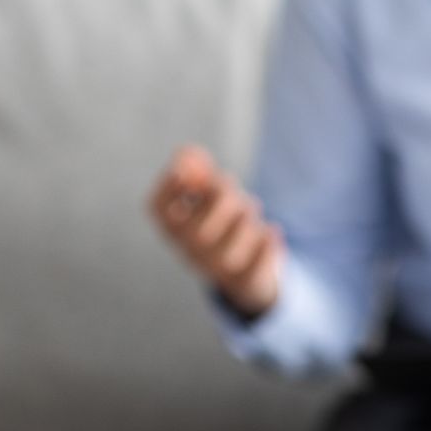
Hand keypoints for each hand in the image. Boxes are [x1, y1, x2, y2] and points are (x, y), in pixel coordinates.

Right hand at [147, 144, 285, 319]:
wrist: (244, 273)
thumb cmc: (221, 222)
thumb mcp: (207, 194)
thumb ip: (197, 171)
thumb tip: (187, 152)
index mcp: (173, 232)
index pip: (160, 210)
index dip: (169, 187)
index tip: (183, 169)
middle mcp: (191, 253)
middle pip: (200, 229)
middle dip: (221, 197)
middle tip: (229, 182)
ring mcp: (220, 270)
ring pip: (236, 238)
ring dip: (247, 213)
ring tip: (250, 209)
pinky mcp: (251, 279)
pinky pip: (262, 255)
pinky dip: (268, 239)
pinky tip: (270, 231)